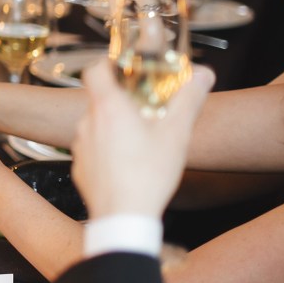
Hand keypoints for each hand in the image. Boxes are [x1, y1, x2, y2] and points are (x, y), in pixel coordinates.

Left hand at [70, 60, 214, 219]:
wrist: (123, 217)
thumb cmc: (148, 175)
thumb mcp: (177, 133)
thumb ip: (189, 99)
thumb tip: (203, 74)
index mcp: (108, 108)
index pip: (95, 70)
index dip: (107, 64)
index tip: (123, 68)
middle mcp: (87, 123)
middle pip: (100, 100)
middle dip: (122, 102)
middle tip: (146, 110)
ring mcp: (80, 146)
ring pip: (97, 126)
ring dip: (115, 128)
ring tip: (141, 142)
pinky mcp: (80, 168)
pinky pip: (93, 150)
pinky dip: (108, 151)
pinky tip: (129, 165)